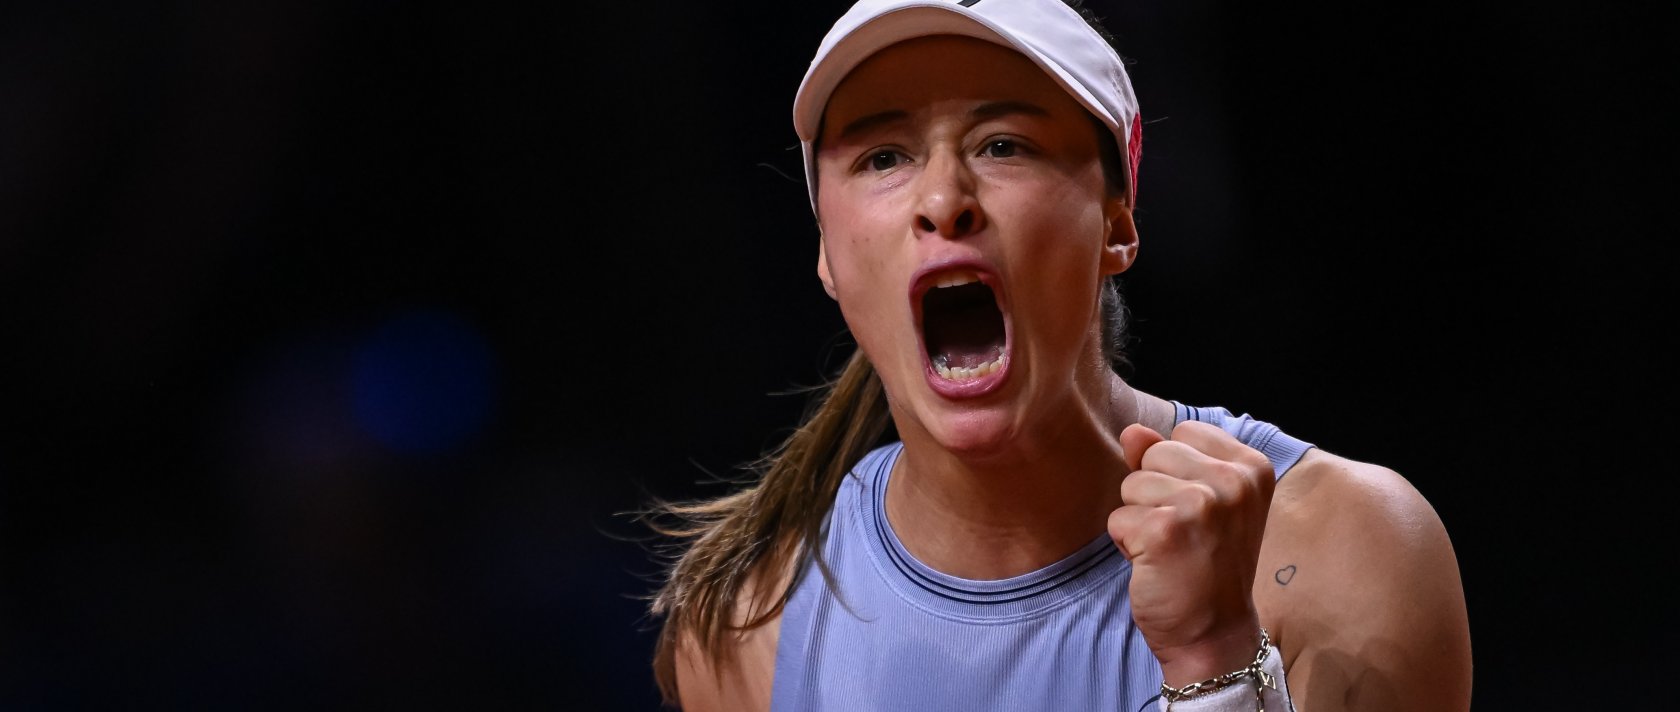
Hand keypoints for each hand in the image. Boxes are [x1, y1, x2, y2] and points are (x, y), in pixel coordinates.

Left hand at [1107, 420, 1275, 684]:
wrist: (1214, 633)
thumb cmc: (1206, 563)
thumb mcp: (1202, 501)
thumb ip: (1168, 458)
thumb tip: (1132, 432)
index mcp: (1252, 467)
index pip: (1185, 432)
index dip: (1177, 471)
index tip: (1200, 511)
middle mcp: (1233, 482)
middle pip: (1154, 454)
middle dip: (1154, 494)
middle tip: (1183, 534)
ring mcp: (1201, 505)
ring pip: (1131, 484)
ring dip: (1139, 520)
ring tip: (1170, 549)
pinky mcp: (1165, 531)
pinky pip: (1118, 518)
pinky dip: (1126, 545)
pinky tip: (1156, 565)